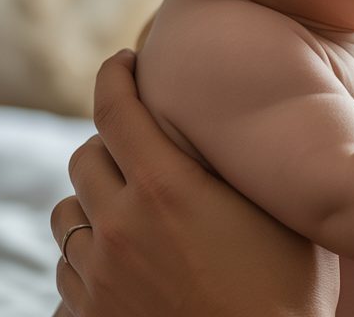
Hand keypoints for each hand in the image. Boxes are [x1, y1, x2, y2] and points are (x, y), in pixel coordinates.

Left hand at [49, 50, 338, 316]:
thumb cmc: (288, 290)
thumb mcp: (275, 212)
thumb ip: (237, 168)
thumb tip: (230, 128)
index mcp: (166, 188)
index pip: (116, 108)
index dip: (114, 74)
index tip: (122, 61)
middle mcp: (119, 225)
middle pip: (84, 157)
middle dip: (109, 143)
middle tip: (139, 146)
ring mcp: (97, 274)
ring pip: (65, 214)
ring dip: (91, 202)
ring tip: (126, 209)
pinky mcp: (88, 315)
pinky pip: (66, 271)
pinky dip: (87, 257)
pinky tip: (121, 263)